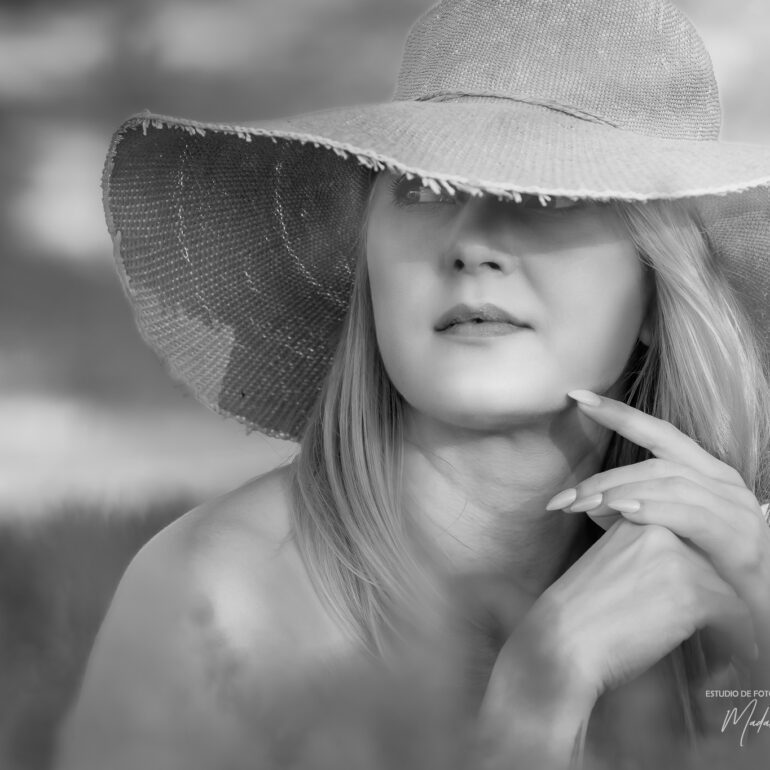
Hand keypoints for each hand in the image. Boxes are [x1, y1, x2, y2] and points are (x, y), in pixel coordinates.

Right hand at [478, 517, 754, 766]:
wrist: (561, 640)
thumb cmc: (580, 613)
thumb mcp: (610, 561)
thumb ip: (645, 552)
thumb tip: (688, 571)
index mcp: (636, 517)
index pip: (688, 536)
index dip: (697, 570)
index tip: (693, 599)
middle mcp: (659, 528)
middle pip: (712, 559)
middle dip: (717, 594)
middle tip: (715, 624)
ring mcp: (676, 558)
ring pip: (728, 587)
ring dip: (727, 618)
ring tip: (722, 644)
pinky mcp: (690, 592)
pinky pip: (735, 615)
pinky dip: (734, 640)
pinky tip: (722, 655)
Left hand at [548, 389, 769, 673]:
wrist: (754, 624)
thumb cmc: (704, 580)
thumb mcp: (665, 538)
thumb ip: (635, 513)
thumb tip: (591, 502)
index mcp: (706, 475)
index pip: (659, 434)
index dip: (619, 414)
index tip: (577, 397)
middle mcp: (724, 483)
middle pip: (655, 462)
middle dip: (604, 478)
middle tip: (563, 498)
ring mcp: (736, 509)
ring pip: (668, 483)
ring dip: (620, 492)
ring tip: (582, 506)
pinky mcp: (739, 539)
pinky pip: (691, 514)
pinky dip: (655, 509)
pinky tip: (625, 513)